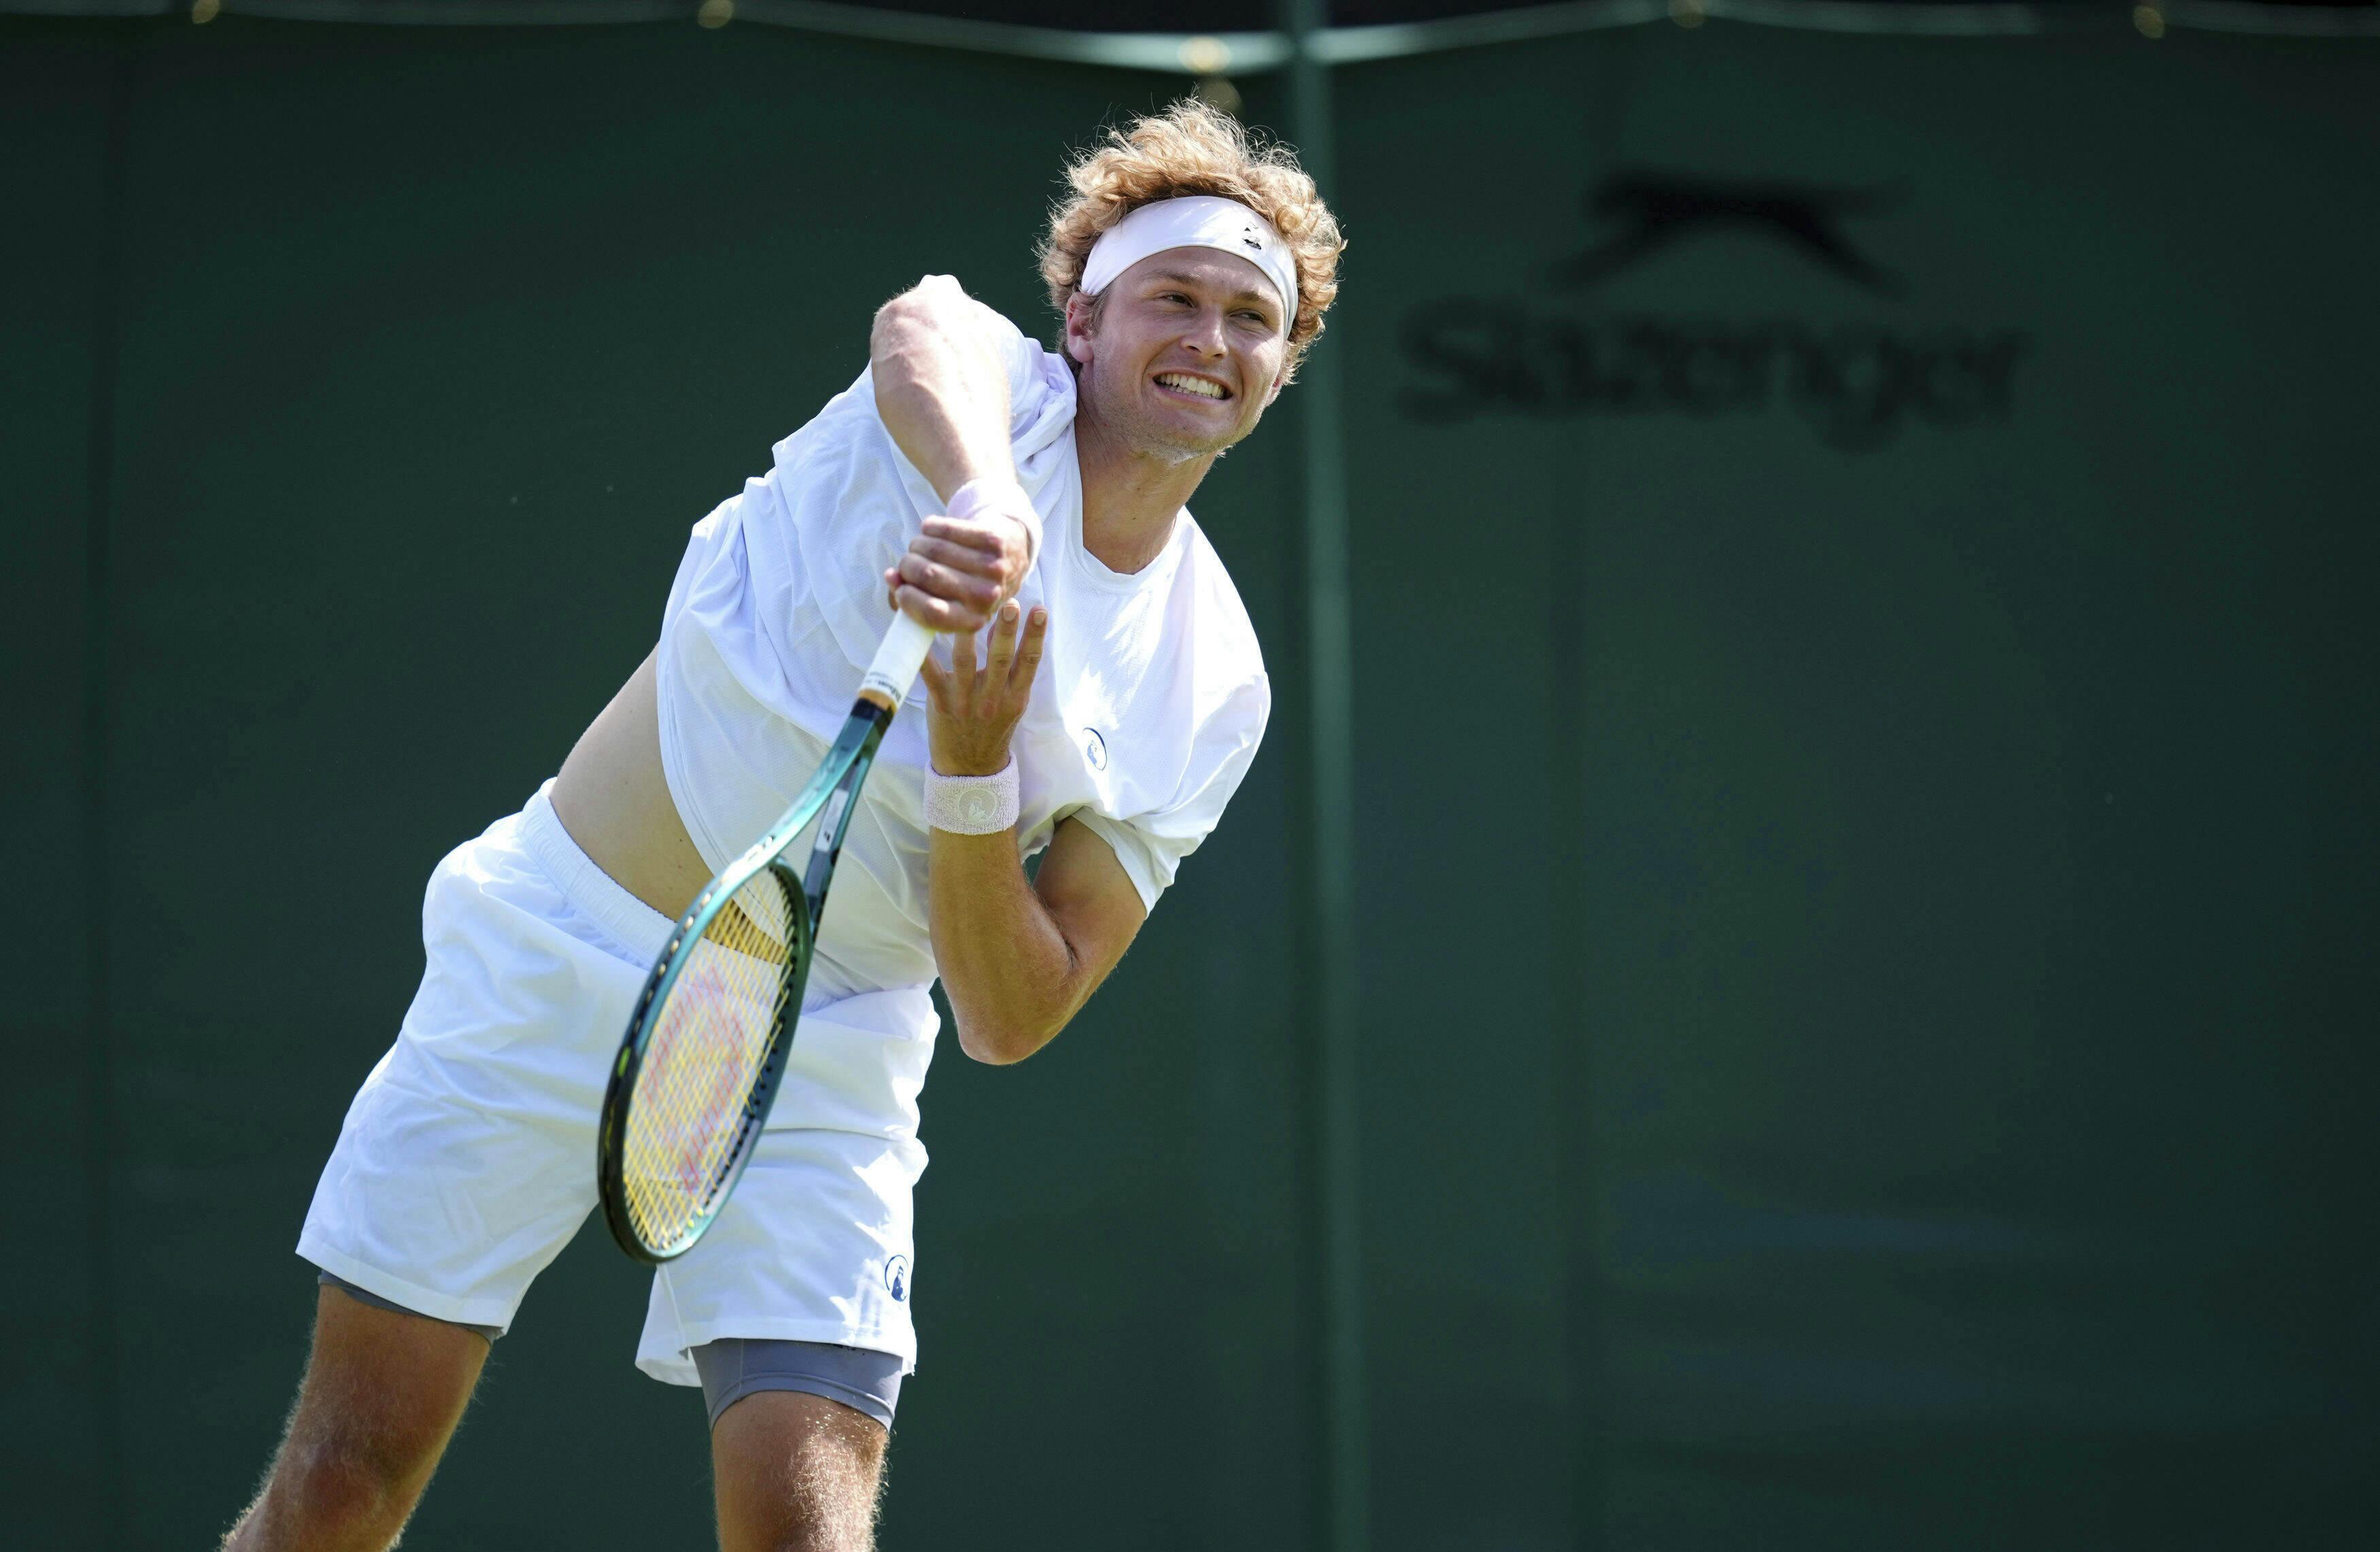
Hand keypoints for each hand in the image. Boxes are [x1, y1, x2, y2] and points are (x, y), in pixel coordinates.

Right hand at [884, 501, 1033, 634]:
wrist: (1009, 555)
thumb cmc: (965, 581)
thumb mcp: (944, 600)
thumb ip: (911, 597)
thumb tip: (891, 577)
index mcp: (972, 621)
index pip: (931, 613)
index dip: (906, 599)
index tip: (900, 587)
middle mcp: (986, 597)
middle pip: (927, 575)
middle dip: (907, 566)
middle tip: (907, 563)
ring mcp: (993, 568)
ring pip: (933, 549)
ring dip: (917, 545)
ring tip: (919, 547)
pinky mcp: (993, 540)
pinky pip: (944, 528)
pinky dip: (930, 527)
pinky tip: (931, 531)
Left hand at [921, 599, 1046, 776]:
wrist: (971, 767)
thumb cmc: (993, 727)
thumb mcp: (1012, 701)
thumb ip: (1010, 668)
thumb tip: (1005, 625)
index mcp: (1015, 696)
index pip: (1030, 661)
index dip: (1036, 635)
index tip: (1040, 609)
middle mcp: (993, 699)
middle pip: (1001, 660)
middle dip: (1006, 631)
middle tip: (1011, 604)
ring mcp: (966, 701)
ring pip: (966, 663)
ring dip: (967, 637)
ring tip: (967, 610)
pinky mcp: (941, 704)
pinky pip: (930, 676)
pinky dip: (925, 656)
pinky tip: (920, 634)